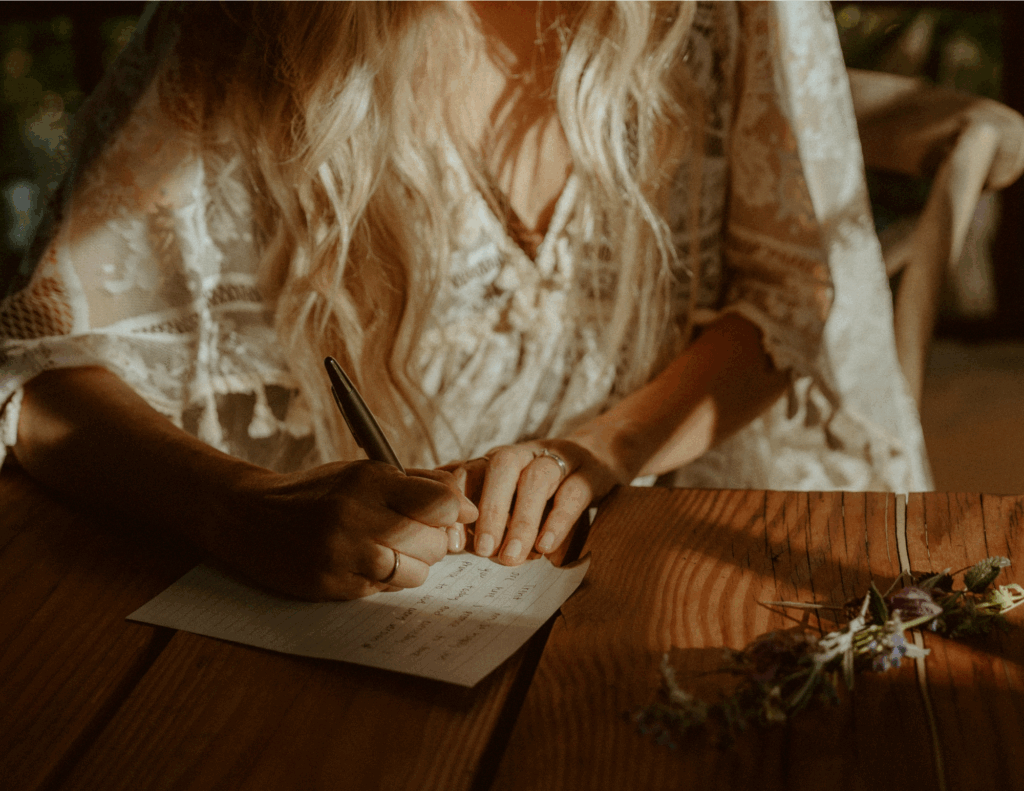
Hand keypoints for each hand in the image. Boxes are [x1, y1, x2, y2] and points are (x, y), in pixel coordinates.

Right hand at [221, 462, 477, 599]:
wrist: (250, 518)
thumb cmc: (320, 492)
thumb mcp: (364, 473)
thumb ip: (417, 484)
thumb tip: (467, 506)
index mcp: (369, 481)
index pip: (441, 502)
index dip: (456, 512)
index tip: (453, 514)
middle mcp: (357, 516)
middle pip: (434, 542)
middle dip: (435, 541)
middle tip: (415, 534)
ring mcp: (343, 554)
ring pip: (417, 573)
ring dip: (413, 566)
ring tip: (391, 551)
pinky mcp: (333, 586)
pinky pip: (386, 591)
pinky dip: (386, 580)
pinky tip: (365, 564)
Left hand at [442, 440, 624, 565]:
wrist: (598, 458)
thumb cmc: (543, 490)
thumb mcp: (512, 498)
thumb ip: (483, 515)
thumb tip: (450, 543)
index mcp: (497, 460)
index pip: (470, 471)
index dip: (458, 505)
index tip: (453, 544)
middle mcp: (524, 453)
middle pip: (502, 467)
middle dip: (490, 509)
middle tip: (483, 551)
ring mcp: (558, 459)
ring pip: (537, 479)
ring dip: (522, 520)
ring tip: (511, 557)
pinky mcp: (590, 473)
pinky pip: (573, 494)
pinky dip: (558, 521)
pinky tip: (546, 547)